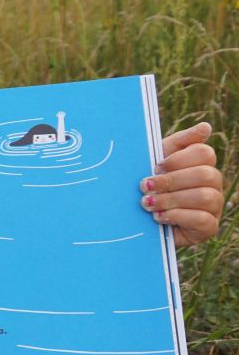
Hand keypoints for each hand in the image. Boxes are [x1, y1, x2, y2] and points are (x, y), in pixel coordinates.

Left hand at [140, 122, 222, 246]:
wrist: (140, 219)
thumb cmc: (151, 185)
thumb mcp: (157, 160)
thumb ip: (179, 142)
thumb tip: (206, 127)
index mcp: (201, 164)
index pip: (204, 153)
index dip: (178, 159)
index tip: (155, 167)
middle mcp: (213, 183)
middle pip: (205, 174)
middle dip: (171, 181)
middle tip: (145, 186)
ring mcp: (214, 206)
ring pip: (205, 196)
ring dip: (171, 199)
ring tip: (148, 203)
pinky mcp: (209, 227)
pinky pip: (203, 220)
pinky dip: (177, 216)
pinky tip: (159, 217)